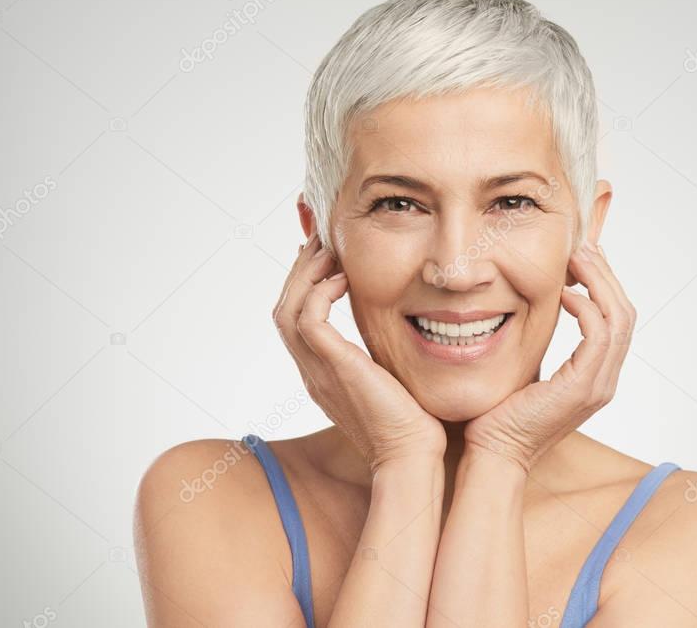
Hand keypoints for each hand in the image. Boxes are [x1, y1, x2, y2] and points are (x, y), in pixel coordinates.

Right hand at [273, 233, 445, 472]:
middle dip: (300, 271)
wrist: (413, 456)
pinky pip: (308, 320)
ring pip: (287, 310)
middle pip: (283, 310)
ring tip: (329, 250)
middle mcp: (312, 372)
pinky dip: (321, 292)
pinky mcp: (334, 369)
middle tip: (320, 241)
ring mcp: (318, 372)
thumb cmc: (414, 423)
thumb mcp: (391, 380)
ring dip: (306, 275)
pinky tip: (346, 279)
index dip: (304, 286)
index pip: (296, 321)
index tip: (324, 257)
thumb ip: (383, 356)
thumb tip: (401, 330)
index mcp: (322, 375)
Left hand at [463, 241, 636, 472]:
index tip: (582, 257)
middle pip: (625, 313)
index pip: (616, 319)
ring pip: (619, 319)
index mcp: (595, 375)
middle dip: (606, 274)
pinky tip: (564, 294)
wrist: (494, 453)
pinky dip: (586, 307)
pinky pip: (599, 335)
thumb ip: (543, 342)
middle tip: (583, 246)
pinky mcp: (582, 388)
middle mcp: (604, 380)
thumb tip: (535, 308)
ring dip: (599, 282)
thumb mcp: (529, 368)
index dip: (604, 283)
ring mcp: (598, 385)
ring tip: (577, 258)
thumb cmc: (501, 414)